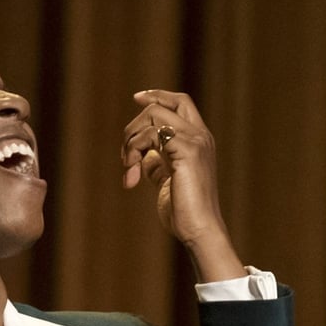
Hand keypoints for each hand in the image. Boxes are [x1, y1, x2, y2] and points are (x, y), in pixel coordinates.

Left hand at [120, 89, 238, 268]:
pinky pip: (151, 134)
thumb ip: (158, 165)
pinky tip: (133, 178)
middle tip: (126, 157)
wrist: (199, 229)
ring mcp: (195, 141)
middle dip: (134, 126)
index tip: (137, 98)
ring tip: (129, 170)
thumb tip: (144, 157)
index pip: (180, 103)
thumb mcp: (168, 182)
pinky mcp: (186, 151)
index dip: (157, 96)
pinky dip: (134, 152)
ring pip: (152, 116)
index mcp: (198, 140)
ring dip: (131, 142)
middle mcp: (200, 136)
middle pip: (160, 106)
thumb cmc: (184, 211)